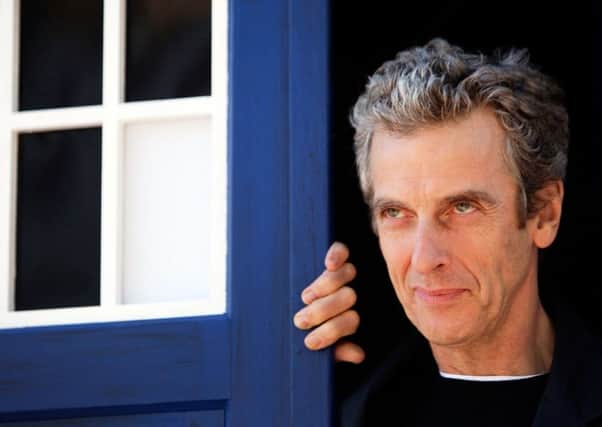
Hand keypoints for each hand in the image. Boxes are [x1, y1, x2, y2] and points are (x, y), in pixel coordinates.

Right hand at [294, 242, 364, 363]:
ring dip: (324, 287)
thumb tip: (358, 354)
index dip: (331, 332)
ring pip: (345, 275)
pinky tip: (329, 263)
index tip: (309, 342)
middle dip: (323, 311)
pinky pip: (341, 250)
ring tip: (307, 298)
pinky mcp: (336, 256)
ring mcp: (345, 274)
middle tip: (301, 320)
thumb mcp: (323, 343)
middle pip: (347, 297)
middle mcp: (350, 295)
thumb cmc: (308, 326)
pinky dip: (337, 255)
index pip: (349, 322)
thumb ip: (338, 349)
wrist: (297, 308)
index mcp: (349, 317)